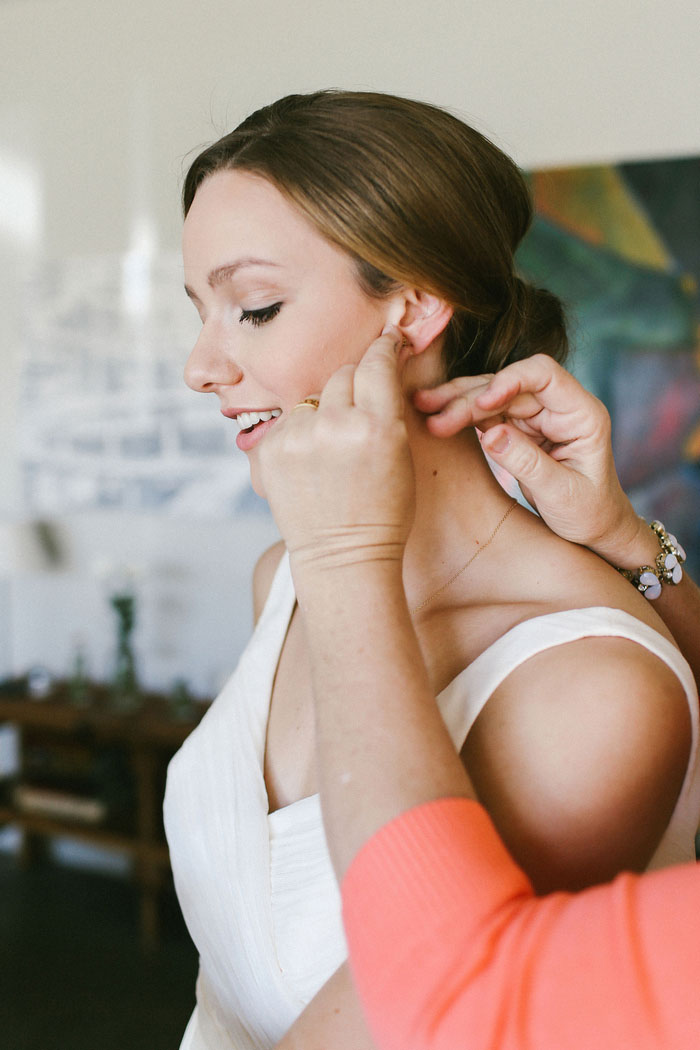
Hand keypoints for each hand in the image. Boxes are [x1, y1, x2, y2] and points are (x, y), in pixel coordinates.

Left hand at [258, 326, 414, 573]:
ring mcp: (299, 437)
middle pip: (344, 374)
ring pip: (314, 396)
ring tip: (334, 448)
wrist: (342, 556)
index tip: (387, 340)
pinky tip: (314, 460)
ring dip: (324, 409)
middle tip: (360, 410)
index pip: (378, 363)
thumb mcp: (402, 455)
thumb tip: (380, 362)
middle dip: (354, 384)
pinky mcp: (272, 449)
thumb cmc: (383, 511)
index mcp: (377, 426)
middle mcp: (335, 425)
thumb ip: (387, 408)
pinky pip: (290, 419)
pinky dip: (302, 431)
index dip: (384, 347)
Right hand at [413, 353, 643, 560]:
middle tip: (432, 413)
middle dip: (470, 396)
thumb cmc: (590, 514)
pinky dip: (461, 416)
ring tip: (423, 407)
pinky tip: (435, 417)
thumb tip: (489, 434)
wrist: (596, 530)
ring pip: (492, 396)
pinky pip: (486, 415)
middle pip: (509, 385)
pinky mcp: (519, 429)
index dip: (510, 380)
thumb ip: (528, 463)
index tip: (482, 402)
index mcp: (581, 414)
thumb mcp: (562, 494)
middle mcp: (559, 407)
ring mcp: (537, 416)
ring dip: (458, 401)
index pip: (543, 375)